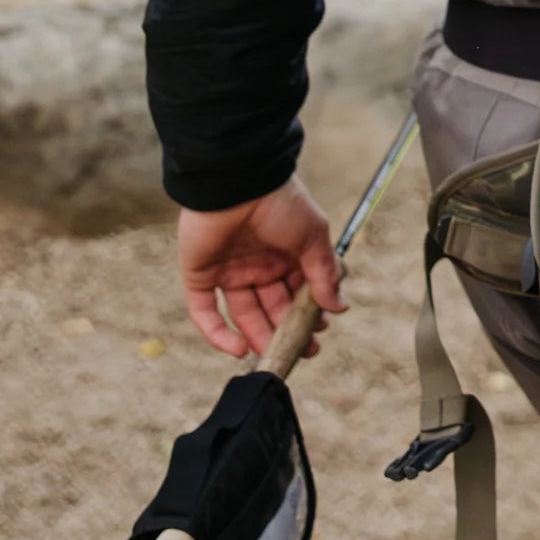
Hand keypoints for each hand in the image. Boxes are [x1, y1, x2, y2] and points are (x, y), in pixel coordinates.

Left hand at [177, 178, 344, 358]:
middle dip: (285, 333)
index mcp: (285, 255)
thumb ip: (325, 274)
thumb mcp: (313, 237)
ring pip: (243, 315)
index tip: (319, 333)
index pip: (298, 294)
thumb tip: (339, 307)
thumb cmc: (281, 203)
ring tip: (271, 357)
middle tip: (299, 353)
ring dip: (257, 338)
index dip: (307, 316)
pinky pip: (205, 312)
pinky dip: (218, 334)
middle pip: (272, 308)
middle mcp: (258, 266)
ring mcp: (228, 272)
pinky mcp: (200, 277)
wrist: (238, 182)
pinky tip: (238, 348)